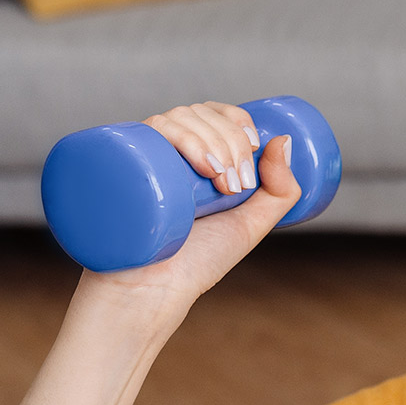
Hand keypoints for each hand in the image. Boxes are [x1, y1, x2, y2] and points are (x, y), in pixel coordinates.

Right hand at [79, 102, 302, 310]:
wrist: (153, 292)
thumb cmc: (196, 262)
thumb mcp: (250, 225)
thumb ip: (279, 192)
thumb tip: (284, 140)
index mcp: (189, 155)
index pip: (210, 112)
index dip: (236, 119)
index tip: (255, 148)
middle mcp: (162, 150)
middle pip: (197, 113)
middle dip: (230, 141)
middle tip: (237, 187)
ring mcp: (140, 157)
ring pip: (175, 118)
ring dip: (212, 142)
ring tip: (224, 188)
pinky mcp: (120, 168)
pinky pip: (147, 131)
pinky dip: (180, 138)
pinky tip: (201, 167)